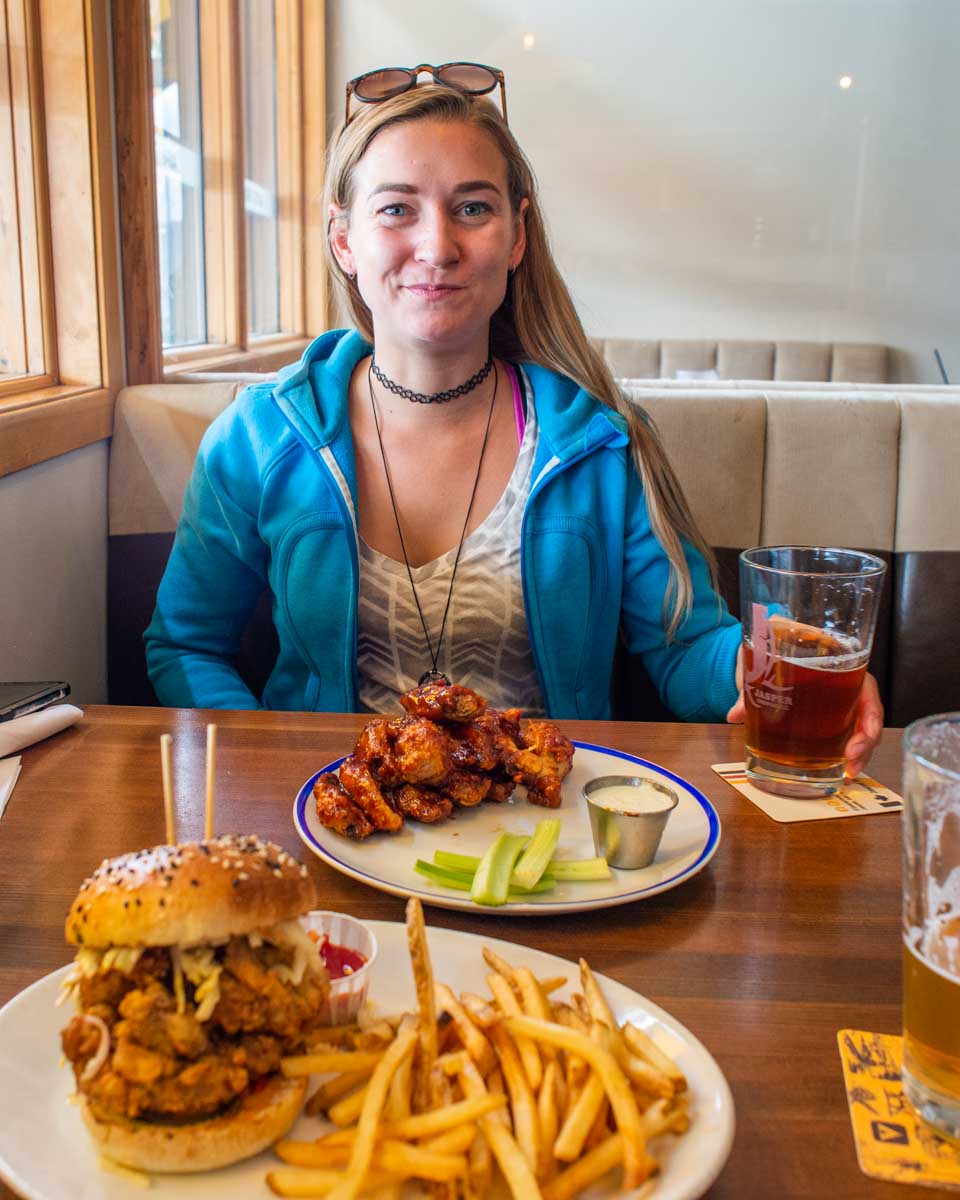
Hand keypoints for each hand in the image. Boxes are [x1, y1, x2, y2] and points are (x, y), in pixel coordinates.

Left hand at [725, 648, 883, 778]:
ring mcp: (840, 702)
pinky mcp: (829, 716)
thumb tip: (734, 714)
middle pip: (868, 716)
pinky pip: (844, 734)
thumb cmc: (773, 645)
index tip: (860, 738)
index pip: (867, 690)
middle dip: (865, 743)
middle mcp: (846, 684)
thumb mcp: (763, 659)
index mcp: (840, 663)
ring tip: (848, 774)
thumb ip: (750, 685)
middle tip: (851, 763)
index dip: (870, 717)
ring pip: (861, 729)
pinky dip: (843, 753)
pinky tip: (839, 771)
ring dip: (859, 754)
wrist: (765, 645)